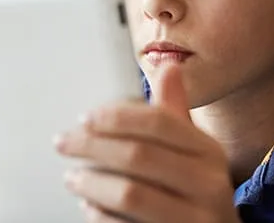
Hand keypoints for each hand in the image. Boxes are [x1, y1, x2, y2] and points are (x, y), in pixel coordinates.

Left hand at [55, 67, 240, 222]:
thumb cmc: (195, 192)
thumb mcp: (192, 152)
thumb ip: (173, 114)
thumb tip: (167, 65)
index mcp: (208, 152)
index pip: (160, 123)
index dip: (117, 117)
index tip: (85, 117)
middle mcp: (208, 184)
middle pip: (139, 155)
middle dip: (93, 146)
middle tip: (64, 143)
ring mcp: (194, 219)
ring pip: (131, 194)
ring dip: (92, 183)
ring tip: (72, 177)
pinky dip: (100, 216)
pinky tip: (89, 207)